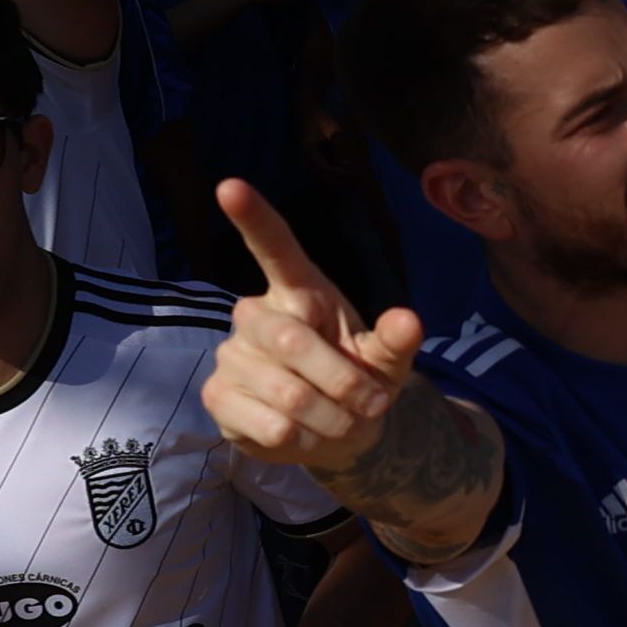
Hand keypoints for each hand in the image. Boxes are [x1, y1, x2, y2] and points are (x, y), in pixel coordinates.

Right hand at [204, 179, 434, 476]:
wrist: (336, 434)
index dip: (252, 217)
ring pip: (287, 392)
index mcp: (298, 291)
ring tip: (342, 424)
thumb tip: (409, 319)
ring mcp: (232, 355)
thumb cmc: (357, 380)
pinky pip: (269, 424)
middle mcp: (256, 314)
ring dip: (331, 419)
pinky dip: (304, 441)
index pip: (274, 247)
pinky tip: (306, 435)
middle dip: (344, 382)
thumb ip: (397, 342)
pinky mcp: (218, 396)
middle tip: (372, 405)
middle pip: (292, 341)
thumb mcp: (386, 362)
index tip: (230, 185)